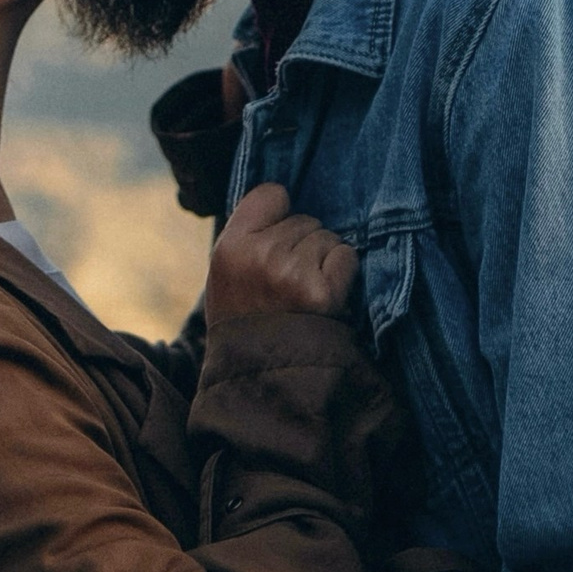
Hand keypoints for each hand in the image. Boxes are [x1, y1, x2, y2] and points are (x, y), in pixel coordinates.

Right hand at [206, 183, 358, 324]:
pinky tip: (324, 298)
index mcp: (230, 248)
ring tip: (304, 294)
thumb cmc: (246, 324)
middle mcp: (259, 254)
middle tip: (289, 283)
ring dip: (324, 261)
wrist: (261, 377)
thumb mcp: (226, 276)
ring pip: (327, 238)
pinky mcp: (321, 292)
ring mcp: (290, 272)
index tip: (278, 237)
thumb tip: (285, 199)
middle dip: (304, 244)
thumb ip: (248, 237)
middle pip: (305, 220)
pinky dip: (342, 274)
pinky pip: (346, 256)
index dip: (280, 214)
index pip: (272, 194)